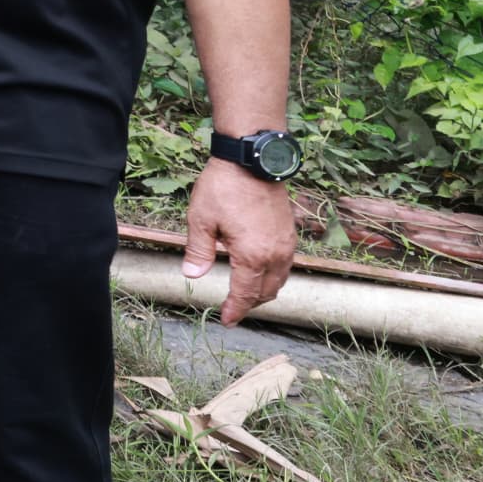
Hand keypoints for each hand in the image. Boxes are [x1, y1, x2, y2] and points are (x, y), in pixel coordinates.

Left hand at [182, 156, 297, 324]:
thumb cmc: (224, 188)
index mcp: (253, 255)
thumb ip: (198, 251)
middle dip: (249, 304)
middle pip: (266, 291)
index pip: (245, 294)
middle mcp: (276, 254)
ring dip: (263, 291)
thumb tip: (192, 275)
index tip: (227, 321)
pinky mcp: (290, 232)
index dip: (236, 310)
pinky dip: (273, 275)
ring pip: (279, 280)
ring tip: (245, 295)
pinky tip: (259, 271)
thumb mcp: (201, 220)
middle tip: (233, 310)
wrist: (252, 160)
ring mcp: (286, 243)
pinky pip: (285, 265)